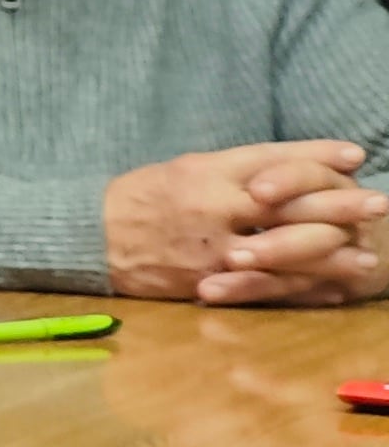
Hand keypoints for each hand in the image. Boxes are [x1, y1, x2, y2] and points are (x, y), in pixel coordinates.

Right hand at [103, 142, 387, 305]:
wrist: (86, 239)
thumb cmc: (140, 199)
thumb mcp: (184, 169)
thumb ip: (236, 169)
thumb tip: (292, 168)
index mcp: (204, 173)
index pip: (271, 160)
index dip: (316, 156)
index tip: (355, 156)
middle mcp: (210, 208)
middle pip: (287, 205)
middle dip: (339, 204)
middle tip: (378, 203)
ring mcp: (209, 249)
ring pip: (282, 252)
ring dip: (330, 254)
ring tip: (366, 257)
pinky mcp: (205, 283)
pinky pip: (262, 289)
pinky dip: (301, 290)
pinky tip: (330, 289)